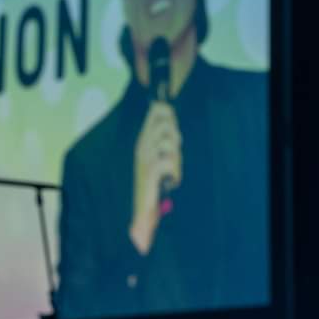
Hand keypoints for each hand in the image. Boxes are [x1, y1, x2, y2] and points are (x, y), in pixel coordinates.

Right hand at [129, 100, 181, 254]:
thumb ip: (165, 136)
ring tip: (173, 167)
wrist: (144, 207)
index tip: (174, 122)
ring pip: (168, 142)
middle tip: (174, 151)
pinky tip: (172, 178)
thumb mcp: (162, 153)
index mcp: (144, 138)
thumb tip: (169, 114)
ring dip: (176, 155)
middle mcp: (142, 146)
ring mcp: (144, 158)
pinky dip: (174, 170)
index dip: (168, 112)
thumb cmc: (156, 180)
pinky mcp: (149, 173)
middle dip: (175, 136)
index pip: (156, 111)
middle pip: (165, 124)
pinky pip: (167, 162)